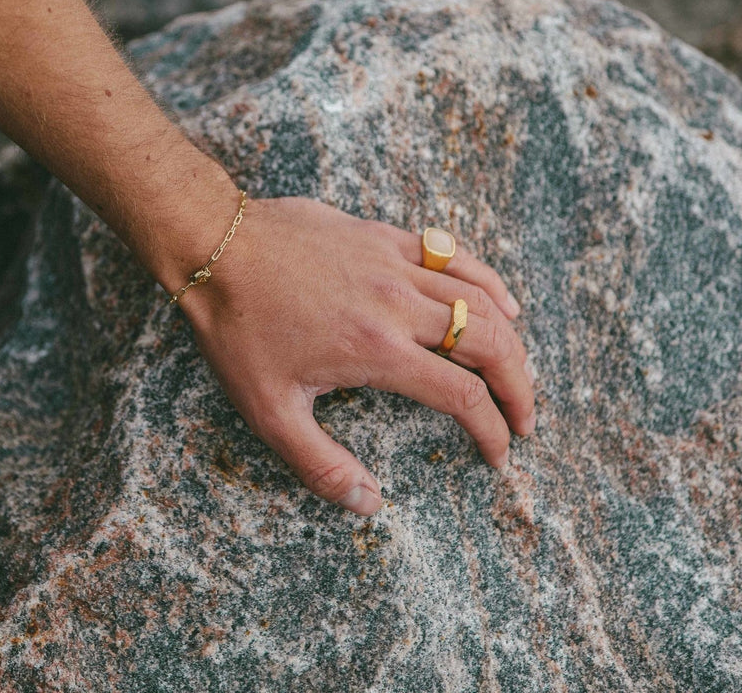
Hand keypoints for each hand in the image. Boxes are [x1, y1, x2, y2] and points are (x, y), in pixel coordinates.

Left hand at [179, 196, 535, 515]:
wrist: (215, 247)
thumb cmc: (238, 331)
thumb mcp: (269, 412)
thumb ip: (321, 463)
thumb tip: (368, 504)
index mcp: (377, 350)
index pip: (461, 395)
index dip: (492, 430)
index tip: (499, 453)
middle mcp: (399, 304)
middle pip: (489, 344)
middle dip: (519, 387)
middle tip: (526, 419)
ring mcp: (395, 264)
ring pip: (481, 299)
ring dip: (511, 339)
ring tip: (521, 372)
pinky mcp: (384, 237)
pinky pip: (454, 255)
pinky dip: (488, 280)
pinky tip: (503, 301)